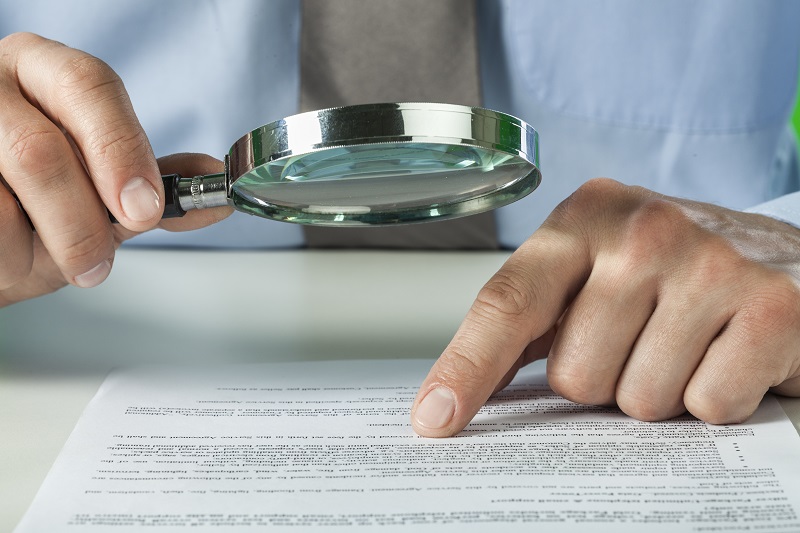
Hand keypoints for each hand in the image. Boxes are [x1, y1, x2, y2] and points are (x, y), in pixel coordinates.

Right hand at [0, 33, 230, 306]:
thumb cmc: (37, 210)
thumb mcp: (98, 191)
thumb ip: (152, 185)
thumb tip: (214, 186)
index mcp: (46, 73)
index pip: (90, 86)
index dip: (121, 151)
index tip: (143, 210)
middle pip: (41, 151)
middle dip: (80, 223)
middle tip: (96, 264)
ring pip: (1, 203)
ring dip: (30, 250)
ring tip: (31, 251)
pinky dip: (0, 259)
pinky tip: (3, 252)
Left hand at [411, 178, 799, 435]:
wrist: (785, 254)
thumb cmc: (672, 271)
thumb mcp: (594, 270)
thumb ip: (532, 317)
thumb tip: (456, 388)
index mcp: (583, 219)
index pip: (507, 304)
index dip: (466, 368)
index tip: (435, 417)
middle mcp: (643, 231)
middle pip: (573, 376)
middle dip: (603, 381)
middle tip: (639, 343)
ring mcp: (712, 264)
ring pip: (639, 400)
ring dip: (659, 392)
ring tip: (685, 346)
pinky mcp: (773, 307)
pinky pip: (708, 405)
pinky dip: (715, 399)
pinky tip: (726, 355)